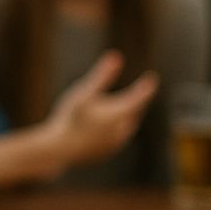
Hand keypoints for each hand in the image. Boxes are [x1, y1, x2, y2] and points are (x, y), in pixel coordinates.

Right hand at [46, 51, 157, 166]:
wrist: (59, 150)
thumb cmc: (70, 117)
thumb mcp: (84, 92)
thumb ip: (102, 75)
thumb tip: (116, 56)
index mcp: (120, 114)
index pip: (139, 97)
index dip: (146, 87)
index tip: (151, 78)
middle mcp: (122, 130)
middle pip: (134, 112)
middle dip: (136, 102)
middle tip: (140, 93)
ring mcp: (116, 144)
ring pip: (127, 126)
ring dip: (126, 117)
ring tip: (125, 109)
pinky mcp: (107, 153)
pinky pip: (117, 138)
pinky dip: (116, 129)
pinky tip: (106, 127)